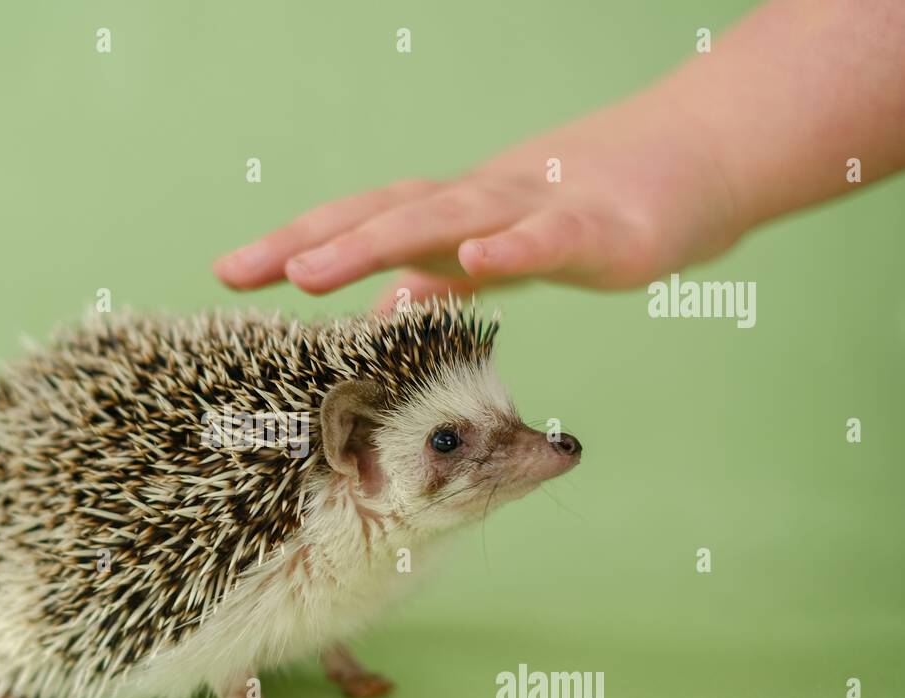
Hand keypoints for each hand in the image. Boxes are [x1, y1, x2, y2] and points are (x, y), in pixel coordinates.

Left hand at [213, 91, 747, 309]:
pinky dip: (512, 248)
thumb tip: (382, 308)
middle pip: (382, 216)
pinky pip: (549, 238)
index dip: (295, 244)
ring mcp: (534, 211)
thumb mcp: (499, 256)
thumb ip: (444, 281)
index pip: (360, 224)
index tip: (229, 273)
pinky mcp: (599, 229)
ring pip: (446, 221)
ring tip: (312, 268)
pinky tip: (475, 260)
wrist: (694, 164)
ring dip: (376, 242)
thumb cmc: (587, 213)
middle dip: (307, 244)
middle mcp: (479, 203)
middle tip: (236, 271)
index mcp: (453, 216)